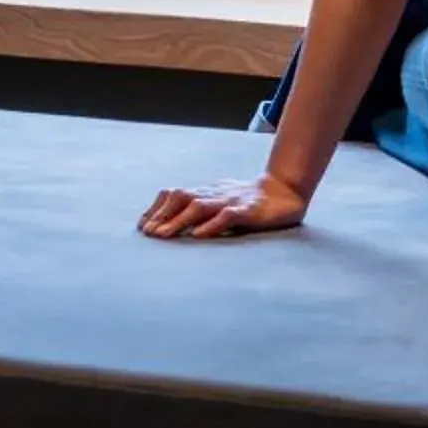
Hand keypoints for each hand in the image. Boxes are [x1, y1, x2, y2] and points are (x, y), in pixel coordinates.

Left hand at [140, 173, 310, 238]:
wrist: (286, 191)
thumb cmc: (251, 201)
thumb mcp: (223, 203)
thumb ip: (204, 212)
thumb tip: (180, 227)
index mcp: (207, 192)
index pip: (175, 195)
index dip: (156, 208)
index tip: (141, 225)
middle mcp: (214, 194)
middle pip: (181, 199)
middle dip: (161, 216)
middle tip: (146, 233)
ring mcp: (230, 200)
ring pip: (199, 207)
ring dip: (178, 221)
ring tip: (163, 236)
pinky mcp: (248, 210)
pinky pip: (227, 216)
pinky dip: (211, 225)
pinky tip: (198, 235)